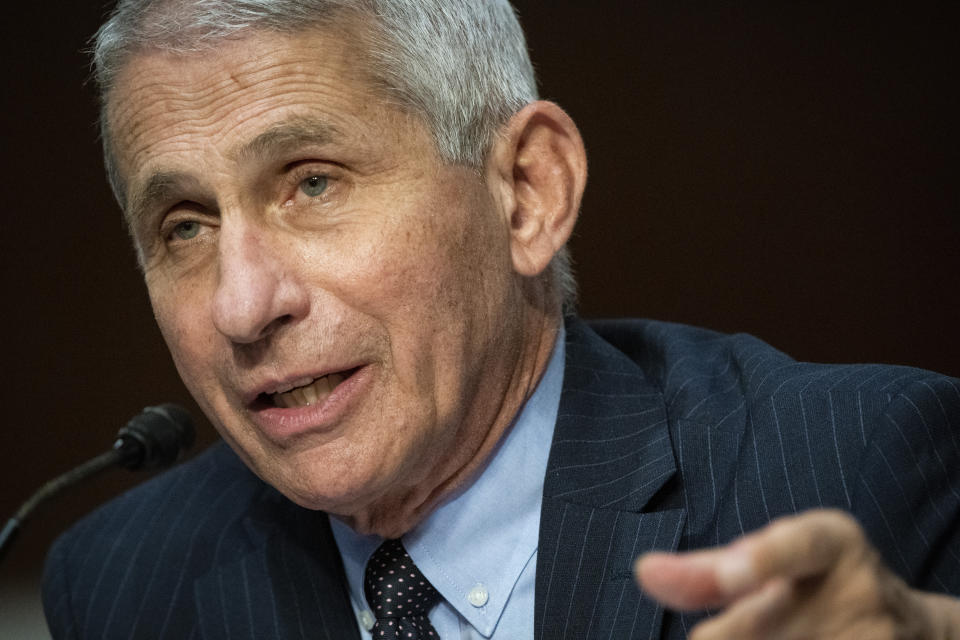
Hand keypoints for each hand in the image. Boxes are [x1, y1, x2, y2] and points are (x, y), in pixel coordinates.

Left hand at [634, 509, 959, 638]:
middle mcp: (861, 590)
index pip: (802, 543)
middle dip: (726, 634)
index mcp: (831, 543)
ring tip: (774, 631)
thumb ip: (706, 571)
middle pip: (763, 623)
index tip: (730, 574)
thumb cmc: (815, 586)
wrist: (910, 632)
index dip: (764, 558)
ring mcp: (874, 638)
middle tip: (714, 631)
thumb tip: (643, 571)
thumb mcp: (772, 562)